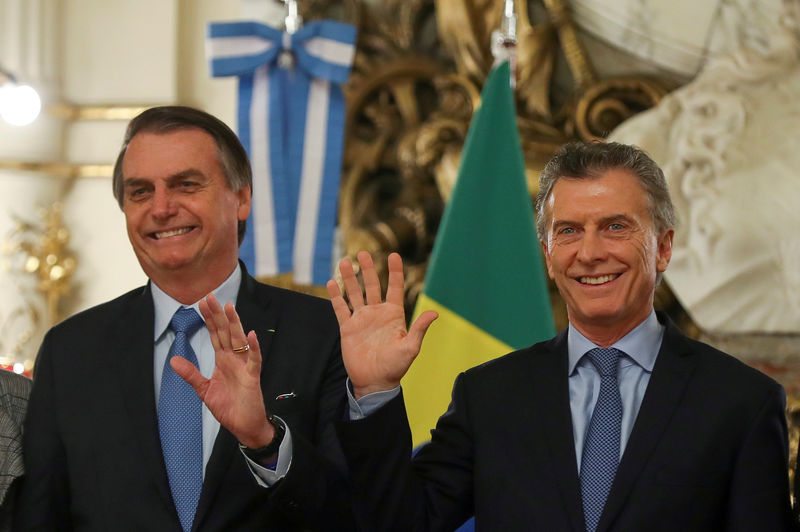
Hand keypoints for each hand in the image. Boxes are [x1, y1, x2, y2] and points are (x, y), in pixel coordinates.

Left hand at [170, 293, 273, 448]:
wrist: (244, 426)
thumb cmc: (228, 407)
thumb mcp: (204, 389)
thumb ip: (191, 374)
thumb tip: (173, 360)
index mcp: (223, 360)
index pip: (215, 335)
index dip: (209, 319)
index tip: (202, 303)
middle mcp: (234, 360)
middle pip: (225, 332)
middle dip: (218, 315)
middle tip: (210, 296)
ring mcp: (244, 367)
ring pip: (239, 341)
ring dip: (235, 324)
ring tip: (229, 308)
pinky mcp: (252, 378)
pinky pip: (254, 360)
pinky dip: (253, 348)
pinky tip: (251, 335)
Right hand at [327, 251, 437, 398]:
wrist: (375, 382)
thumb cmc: (395, 366)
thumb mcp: (410, 347)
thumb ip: (419, 328)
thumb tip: (435, 313)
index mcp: (394, 314)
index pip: (395, 287)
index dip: (395, 271)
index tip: (393, 255)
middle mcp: (377, 313)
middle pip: (373, 285)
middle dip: (368, 269)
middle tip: (363, 254)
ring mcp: (362, 319)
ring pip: (355, 293)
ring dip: (350, 278)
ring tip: (344, 262)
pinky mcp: (348, 328)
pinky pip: (341, 308)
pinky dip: (336, 296)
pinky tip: (331, 283)